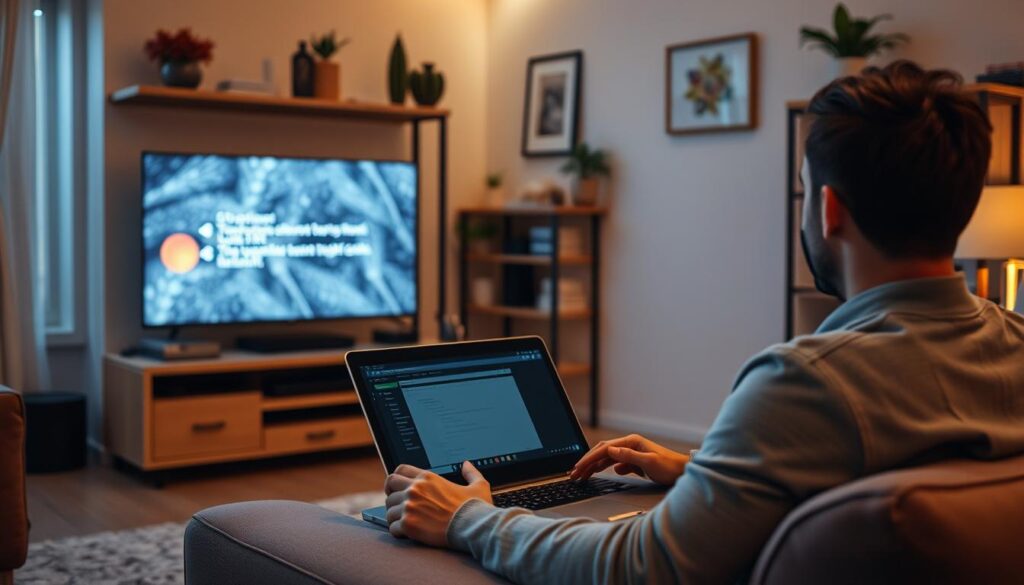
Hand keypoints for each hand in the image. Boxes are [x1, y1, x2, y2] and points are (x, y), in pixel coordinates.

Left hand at [383, 461, 491, 546]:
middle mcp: (415, 489)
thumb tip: (467, 465)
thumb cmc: (476, 508)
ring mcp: (410, 506)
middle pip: (389, 486)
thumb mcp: (478, 485)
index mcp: (428, 478)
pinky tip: (407, 534)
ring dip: (395, 517)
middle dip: (391, 495)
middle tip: (398, 505)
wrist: (473, 527)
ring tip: (404, 523)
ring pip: (389, 509)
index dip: (396, 478)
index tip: (398, 487)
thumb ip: (471, 473)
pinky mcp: (408, 524)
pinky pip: (392, 527)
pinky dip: (398, 532)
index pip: (400, 470)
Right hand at [570, 434, 688, 485]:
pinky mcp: (634, 463)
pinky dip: (605, 469)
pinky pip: (615, 465)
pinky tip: (600, 474)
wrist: (684, 473)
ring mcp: (631, 454)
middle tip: (574, 473)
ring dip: (593, 467)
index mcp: (631, 442)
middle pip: (602, 452)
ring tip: (582, 475)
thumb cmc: (670, 468)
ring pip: (607, 459)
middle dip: (587, 462)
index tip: (578, 468)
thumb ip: (629, 457)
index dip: (589, 459)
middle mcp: (630, 445)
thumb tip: (610, 451)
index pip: (604, 450)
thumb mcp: (650, 463)